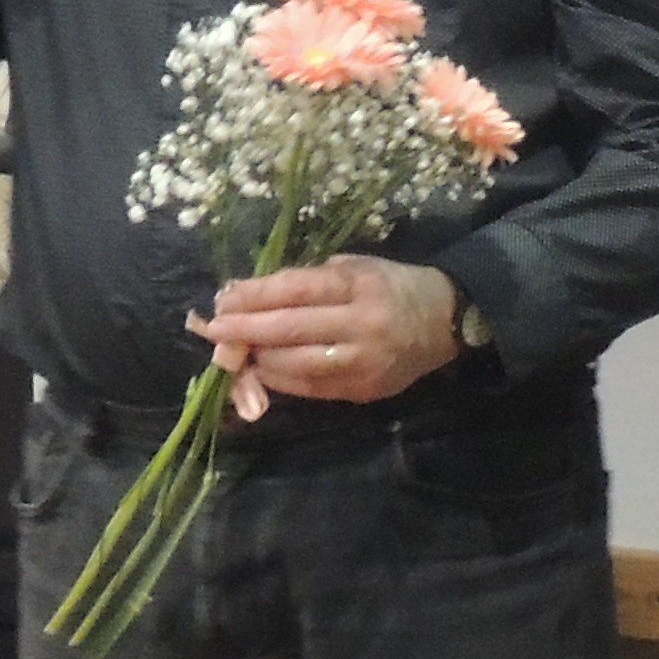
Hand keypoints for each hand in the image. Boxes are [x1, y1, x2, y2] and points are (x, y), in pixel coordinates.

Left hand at [191, 256, 462, 414]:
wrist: (444, 321)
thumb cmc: (390, 286)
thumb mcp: (353, 268)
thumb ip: (305, 282)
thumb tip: (245, 295)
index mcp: (359, 285)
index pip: (294, 290)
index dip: (253, 296)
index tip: (222, 299)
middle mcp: (362, 325)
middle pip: (289, 329)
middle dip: (244, 330)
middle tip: (213, 329)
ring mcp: (364, 362)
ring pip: (295, 365)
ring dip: (257, 358)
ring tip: (234, 350)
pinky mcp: (363, 390)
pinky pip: (310, 387)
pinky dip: (280, 378)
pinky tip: (262, 368)